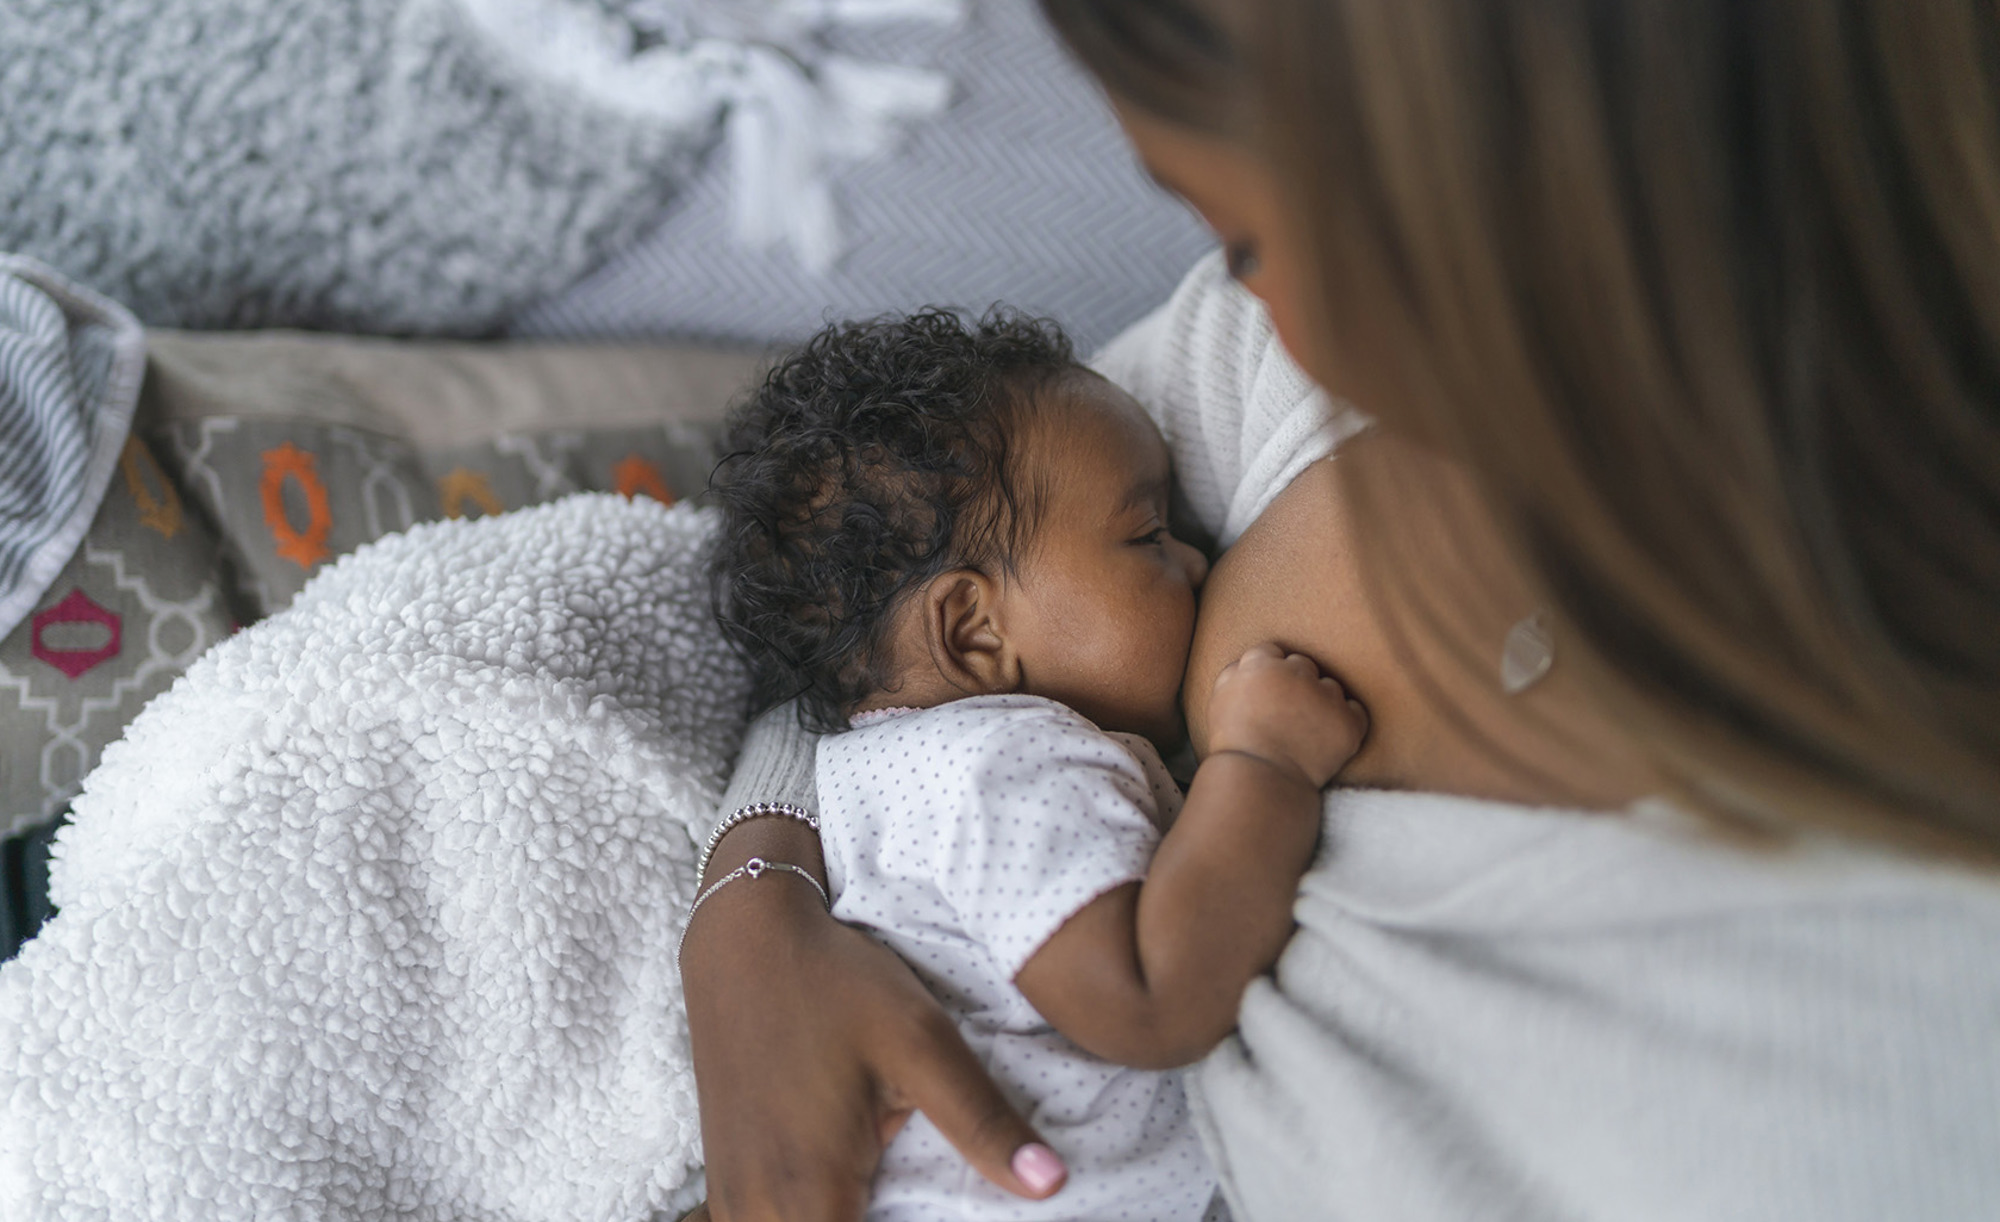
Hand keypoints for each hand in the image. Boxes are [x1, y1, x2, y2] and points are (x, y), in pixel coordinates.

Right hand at [681, 820, 1067, 1220]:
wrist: (744, 938)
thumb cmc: (835, 982)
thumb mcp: (922, 1042)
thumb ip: (983, 1123)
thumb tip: (1051, 1184)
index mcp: (810, 1193)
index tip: (943, 1212)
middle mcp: (758, 1209)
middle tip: (926, 1202)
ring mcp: (733, 1198)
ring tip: (899, 1200)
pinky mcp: (726, 1180)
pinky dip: (810, 1220)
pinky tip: (852, 1199)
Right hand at [1204, 642, 1366, 787]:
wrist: (1259, 781)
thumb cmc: (1234, 746)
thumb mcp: (1219, 701)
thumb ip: (1234, 674)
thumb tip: (1247, 665)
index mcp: (1261, 665)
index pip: (1270, 652)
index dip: (1268, 674)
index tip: (1267, 694)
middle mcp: (1296, 674)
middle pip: (1302, 665)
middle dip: (1296, 684)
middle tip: (1286, 714)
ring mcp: (1326, 697)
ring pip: (1330, 687)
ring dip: (1322, 703)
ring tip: (1305, 732)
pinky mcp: (1348, 721)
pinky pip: (1356, 711)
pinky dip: (1346, 722)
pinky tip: (1328, 738)